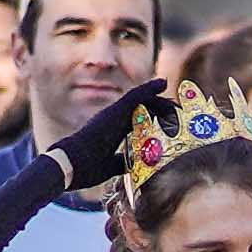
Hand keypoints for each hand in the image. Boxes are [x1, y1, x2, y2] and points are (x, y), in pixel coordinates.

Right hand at [52, 81, 169, 189]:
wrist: (69, 165)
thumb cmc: (85, 168)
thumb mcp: (110, 166)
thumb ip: (122, 161)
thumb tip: (134, 162)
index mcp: (113, 130)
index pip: (140, 119)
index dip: (157, 119)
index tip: (173, 123)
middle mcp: (114, 118)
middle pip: (145, 108)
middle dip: (164, 109)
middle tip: (182, 112)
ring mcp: (113, 113)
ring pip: (143, 101)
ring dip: (162, 101)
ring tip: (179, 104)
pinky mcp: (113, 111)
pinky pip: (135, 95)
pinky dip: (149, 88)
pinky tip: (162, 83)